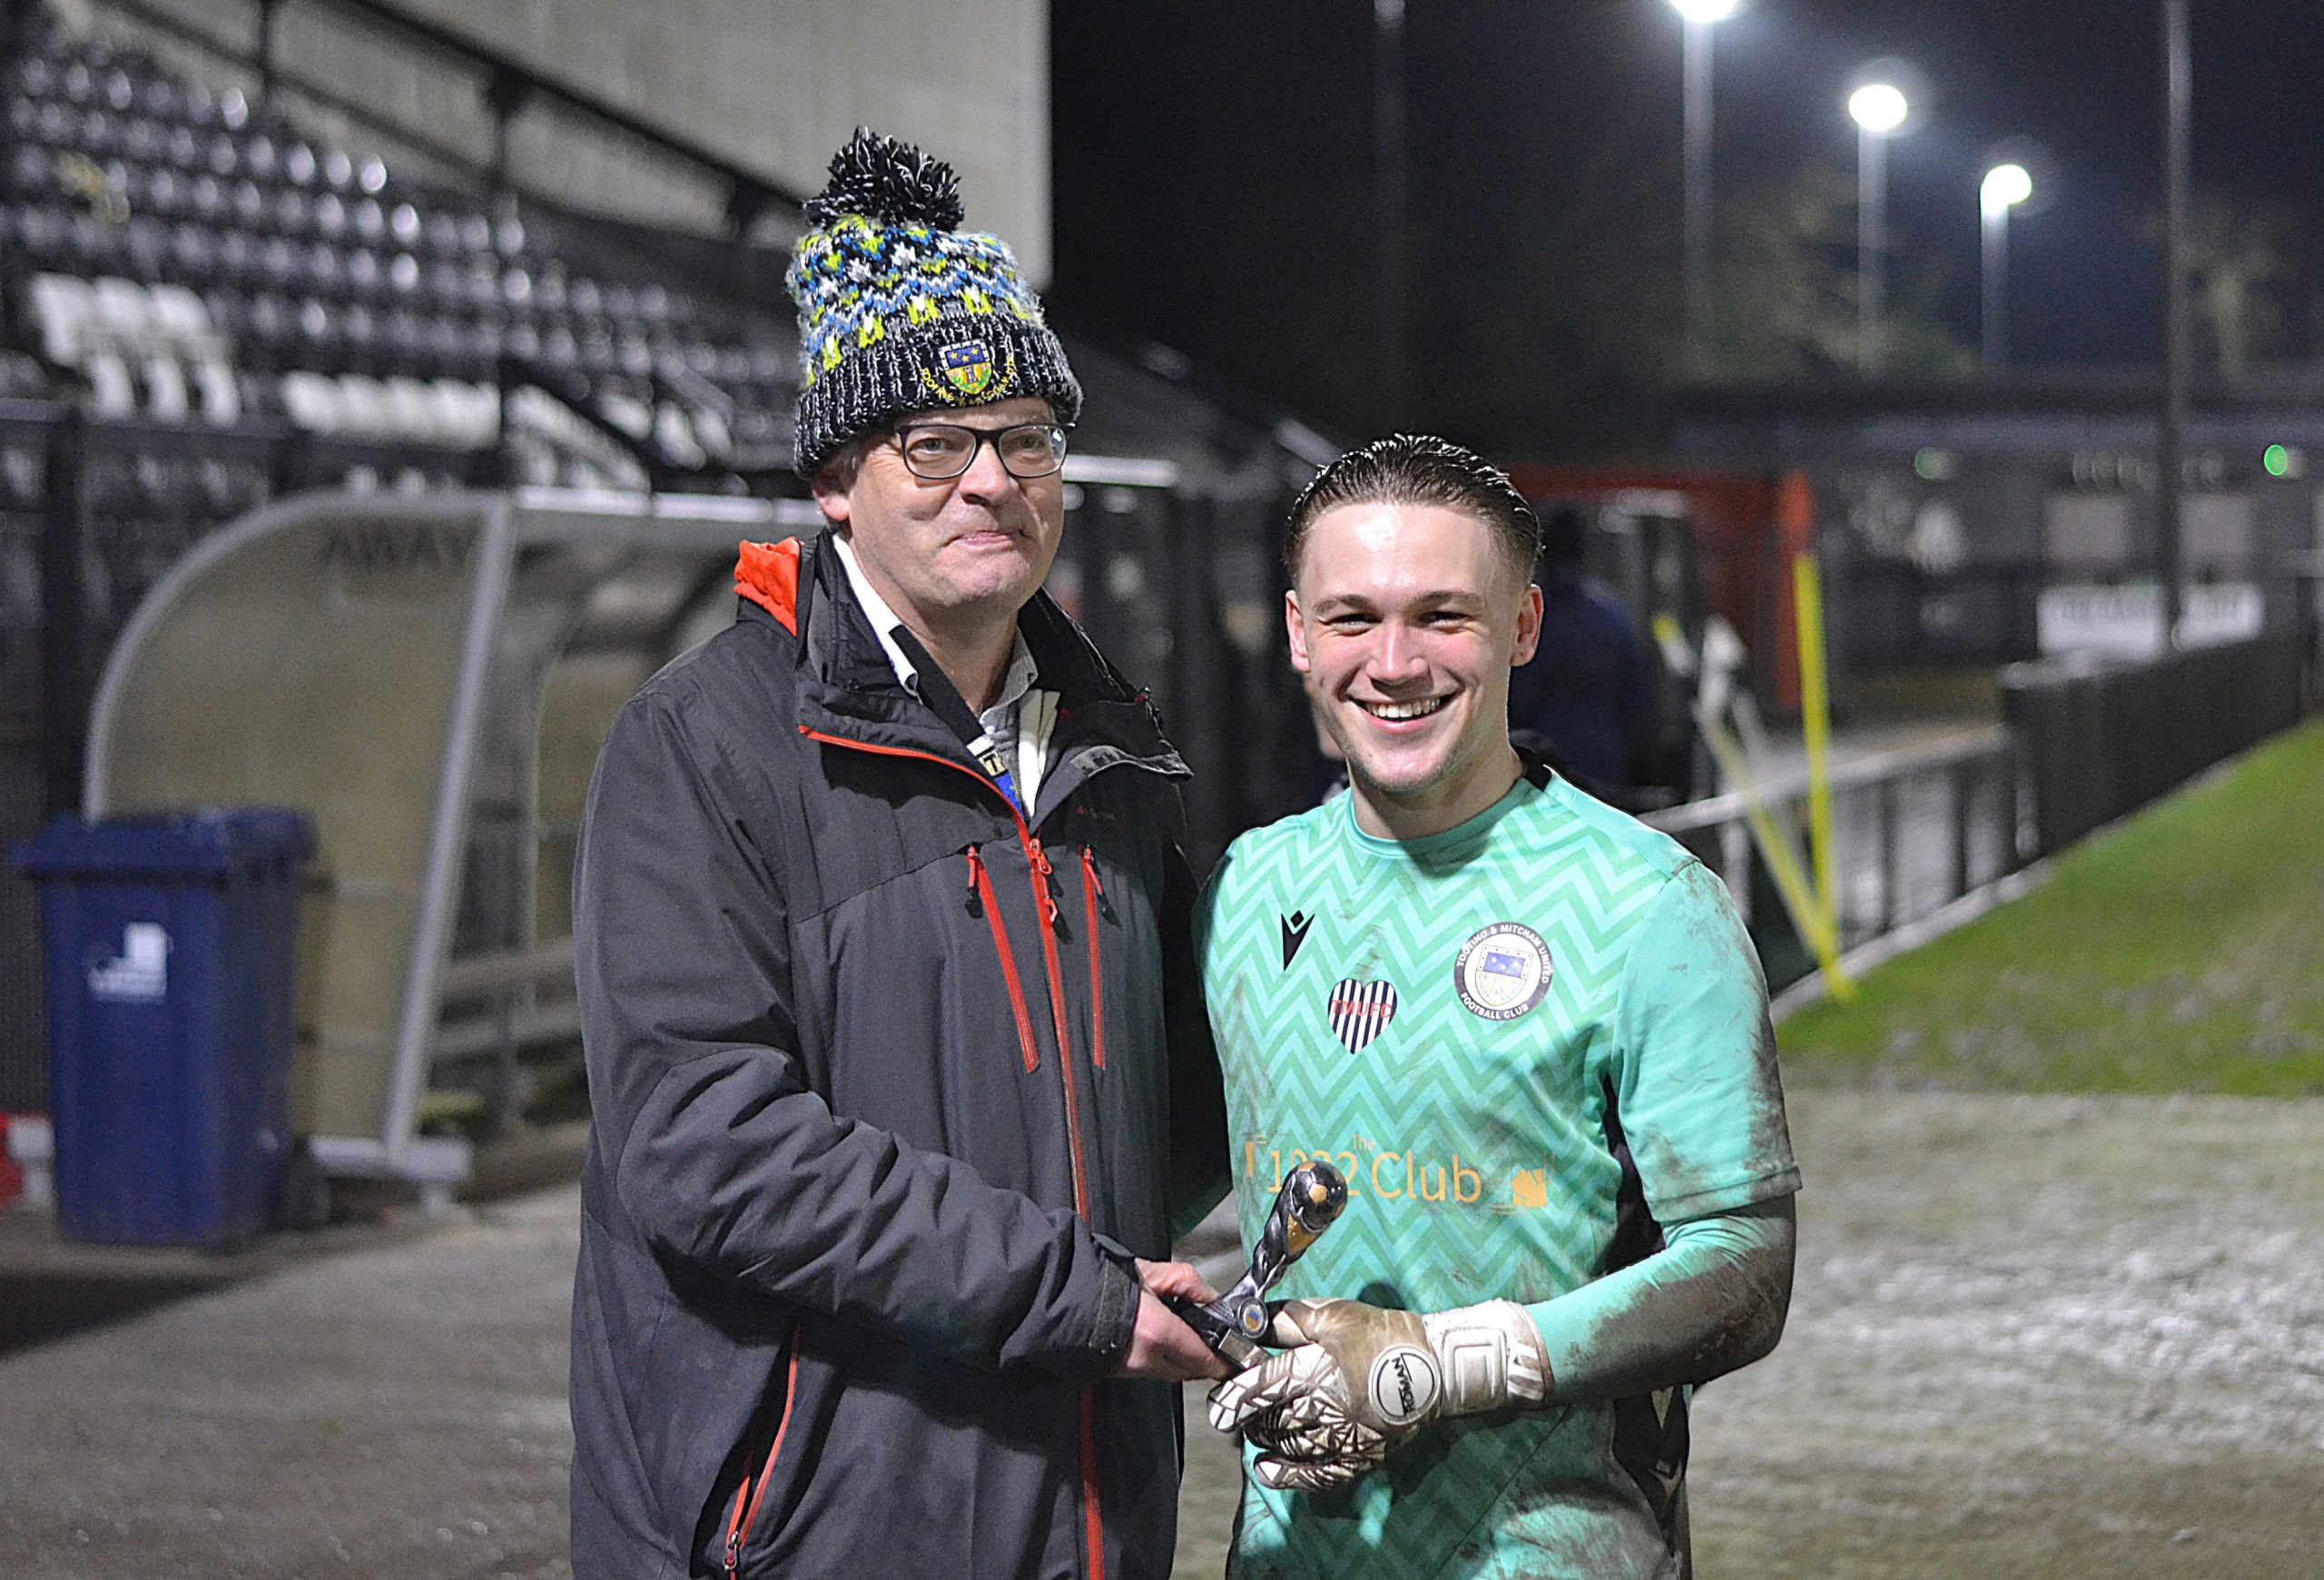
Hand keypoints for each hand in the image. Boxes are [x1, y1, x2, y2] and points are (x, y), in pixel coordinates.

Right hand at [1112, 1260, 1231, 1382]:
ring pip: (1170, 1375)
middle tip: (1216, 1348)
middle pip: (1190, 1372)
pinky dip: (1161, 1361)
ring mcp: (1130, 1370)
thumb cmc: (1102, 1282)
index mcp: (1157, 1331)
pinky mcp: (1118, 1372)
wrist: (1062, 1295)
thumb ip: (1188, 1282)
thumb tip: (1209, 1297)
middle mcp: (1145, 1358)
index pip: (1204, 1359)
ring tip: (1188, 1341)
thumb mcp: (1151, 1271)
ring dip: (1183, 1363)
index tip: (1237, 1358)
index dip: (1224, 1362)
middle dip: (1205, 1362)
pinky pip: (1150, 1372)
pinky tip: (1160, 1343)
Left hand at [1206, 1297, 1545, 1490]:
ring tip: (1256, 1433)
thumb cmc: (1381, 1334)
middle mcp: (1328, 1407)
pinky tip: (1268, 1470)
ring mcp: (1346, 1436)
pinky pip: (1320, 1473)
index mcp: (1317, 1369)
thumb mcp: (1332, 1315)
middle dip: (1252, 1419)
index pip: (1264, 1387)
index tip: (1217, 1407)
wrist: (1435, 1365)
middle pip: (1274, 1421)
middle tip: (1241, 1413)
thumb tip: (1250, 1321)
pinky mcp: (1363, 1455)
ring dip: (1268, 1442)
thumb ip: (1287, 1320)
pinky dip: (1291, 1476)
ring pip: (1293, 1447)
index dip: (1235, 1398)